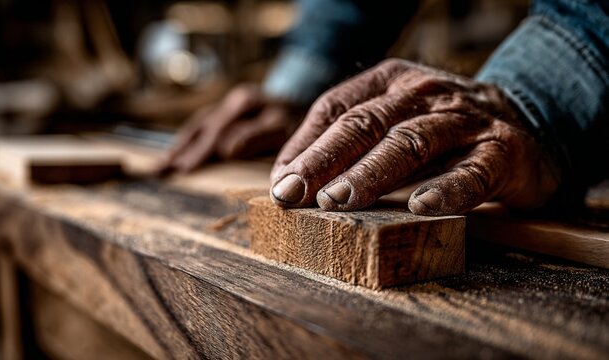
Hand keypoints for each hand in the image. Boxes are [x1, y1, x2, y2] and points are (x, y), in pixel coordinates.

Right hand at [162, 84, 300, 172]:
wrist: (303, 99)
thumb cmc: (294, 120)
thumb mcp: (281, 127)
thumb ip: (256, 137)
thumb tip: (226, 149)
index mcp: (245, 102)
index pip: (217, 130)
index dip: (200, 150)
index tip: (184, 169)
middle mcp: (232, 100)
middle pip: (203, 128)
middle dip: (184, 151)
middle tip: (163, 171)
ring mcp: (227, 104)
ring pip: (198, 125)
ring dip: (179, 146)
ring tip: (160, 167)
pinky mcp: (226, 110)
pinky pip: (201, 124)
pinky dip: (186, 140)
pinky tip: (173, 155)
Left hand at [269, 59, 560, 214]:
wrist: (527, 124)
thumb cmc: (442, 130)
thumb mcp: (393, 120)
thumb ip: (348, 142)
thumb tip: (288, 178)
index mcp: (391, 82)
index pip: (336, 107)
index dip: (304, 145)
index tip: (281, 182)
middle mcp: (424, 94)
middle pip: (365, 123)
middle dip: (324, 159)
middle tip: (292, 193)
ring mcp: (464, 120)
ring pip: (410, 143)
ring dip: (370, 173)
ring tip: (337, 201)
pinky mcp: (501, 151)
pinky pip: (471, 172)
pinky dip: (446, 190)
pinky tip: (419, 207)